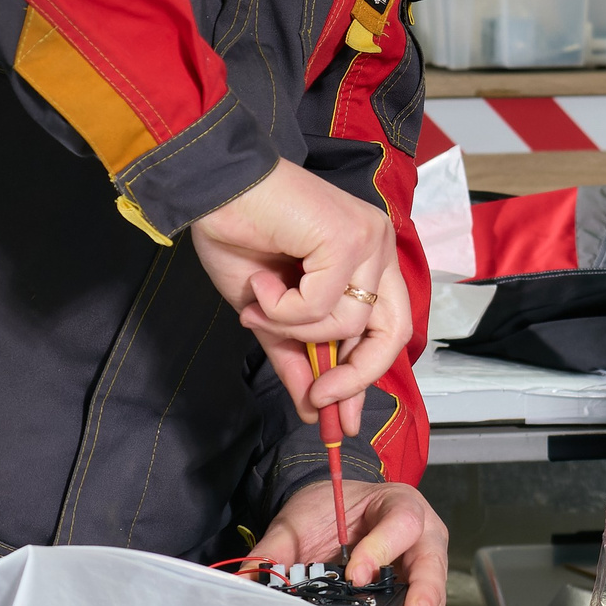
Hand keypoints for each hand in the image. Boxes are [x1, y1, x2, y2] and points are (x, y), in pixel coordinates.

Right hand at [190, 159, 412, 430]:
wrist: (213, 188)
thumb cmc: (240, 235)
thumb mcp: (270, 313)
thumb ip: (296, 356)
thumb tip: (312, 409)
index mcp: (367, 259)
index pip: (386, 329)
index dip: (363, 376)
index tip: (336, 417)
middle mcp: (377, 246)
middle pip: (392, 332)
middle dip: (354, 375)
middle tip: (317, 397)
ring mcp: (368, 239)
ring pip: (348, 324)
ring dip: (292, 327)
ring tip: (259, 301)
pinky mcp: (349, 237)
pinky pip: (320, 305)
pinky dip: (282, 307)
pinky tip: (262, 281)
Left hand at [257, 480, 449, 605]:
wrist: (333, 512)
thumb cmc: (327, 510)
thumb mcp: (299, 520)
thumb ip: (275, 548)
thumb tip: (246, 582)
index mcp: (397, 504)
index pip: (400, 522)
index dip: (381, 549)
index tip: (357, 575)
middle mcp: (421, 535)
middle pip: (431, 561)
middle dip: (424, 592)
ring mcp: (421, 566)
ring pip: (433, 595)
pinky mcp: (414, 593)